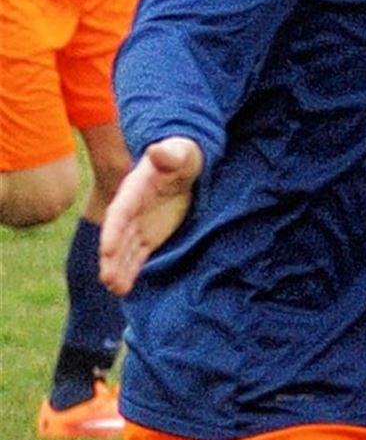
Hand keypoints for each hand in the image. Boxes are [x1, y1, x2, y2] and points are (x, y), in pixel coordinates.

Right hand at [99, 136, 202, 295]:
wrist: (184, 167)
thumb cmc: (180, 157)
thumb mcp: (178, 154)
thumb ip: (167, 155)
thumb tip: (156, 150)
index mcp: (133, 190)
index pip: (119, 213)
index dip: (112, 231)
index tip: (107, 250)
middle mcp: (129, 211)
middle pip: (117, 237)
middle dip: (112, 259)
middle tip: (108, 280)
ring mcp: (137, 226)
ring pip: (124, 251)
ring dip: (118, 270)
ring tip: (116, 290)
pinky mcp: (147, 238)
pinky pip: (136, 257)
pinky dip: (130, 272)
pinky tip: (124, 289)